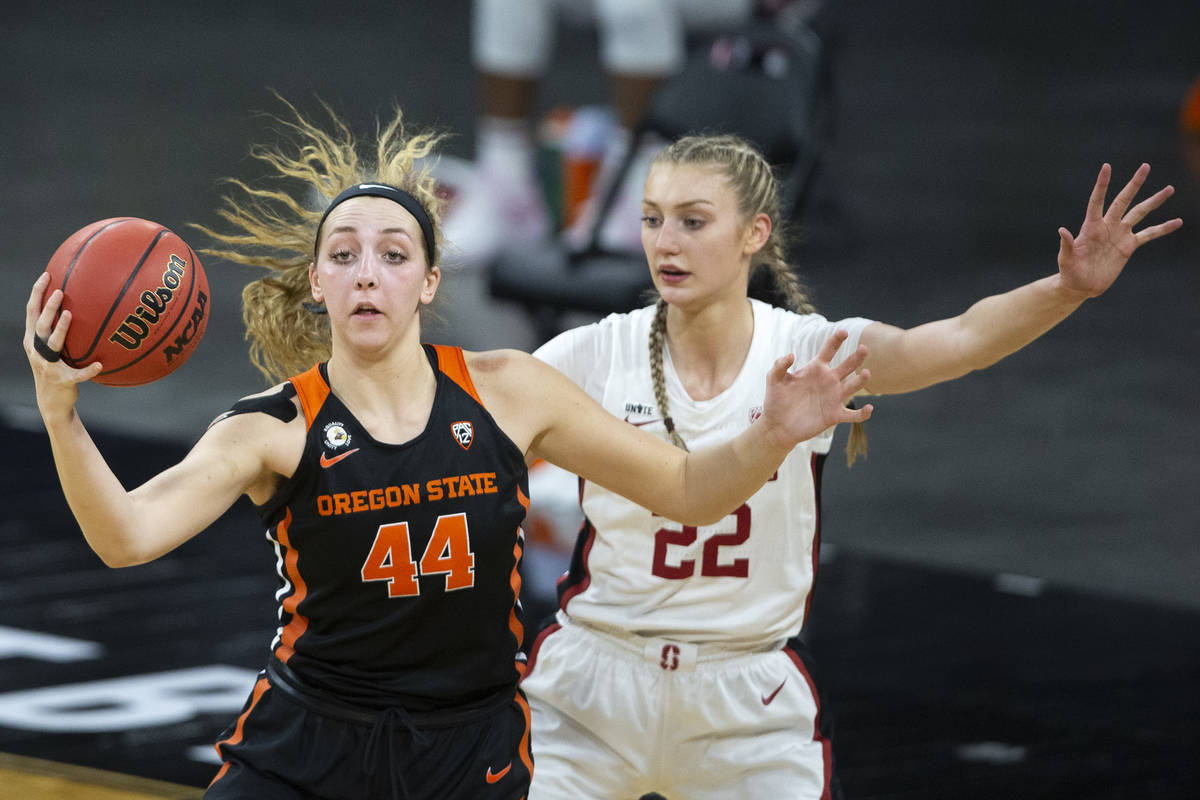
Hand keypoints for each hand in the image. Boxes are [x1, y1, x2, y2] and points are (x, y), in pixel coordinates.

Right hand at [24, 273, 103, 420]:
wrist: (52, 402)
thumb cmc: (56, 370)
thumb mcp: (52, 350)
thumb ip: (59, 331)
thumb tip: (79, 307)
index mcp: (33, 341)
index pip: (32, 312)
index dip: (37, 293)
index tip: (46, 275)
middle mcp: (37, 351)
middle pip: (40, 324)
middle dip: (47, 307)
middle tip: (60, 291)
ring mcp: (48, 366)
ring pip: (52, 344)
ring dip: (60, 329)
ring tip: (70, 314)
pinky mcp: (62, 381)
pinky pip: (77, 374)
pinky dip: (88, 370)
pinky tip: (100, 365)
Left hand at [761, 330, 872, 447]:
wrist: (777, 425)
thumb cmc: (776, 399)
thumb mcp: (774, 379)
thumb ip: (780, 365)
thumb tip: (791, 355)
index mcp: (816, 369)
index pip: (829, 350)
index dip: (836, 340)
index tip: (843, 332)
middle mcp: (828, 381)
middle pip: (847, 365)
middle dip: (856, 357)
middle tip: (863, 348)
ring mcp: (833, 398)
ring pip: (853, 386)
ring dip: (861, 380)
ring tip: (866, 373)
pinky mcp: (835, 415)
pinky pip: (853, 415)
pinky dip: (862, 413)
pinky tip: (869, 409)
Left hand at [1057, 163, 1182, 298]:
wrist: (1081, 286)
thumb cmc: (1070, 273)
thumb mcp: (1066, 260)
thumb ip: (1066, 245)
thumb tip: (1062, 230)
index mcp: (1091, 227)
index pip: (1097, 201)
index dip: (1102, 184)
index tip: (1106, 166)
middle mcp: (1107, 226)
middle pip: (1123, 200)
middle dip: (1134, 184)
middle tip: (1145, 166)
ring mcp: (1120, 234)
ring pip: (1139, 213)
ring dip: (1154, 201)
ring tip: (1169, 189)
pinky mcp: (1129, 246)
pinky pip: (1149, 234)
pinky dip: (1163, 228)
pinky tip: (1177, 221)